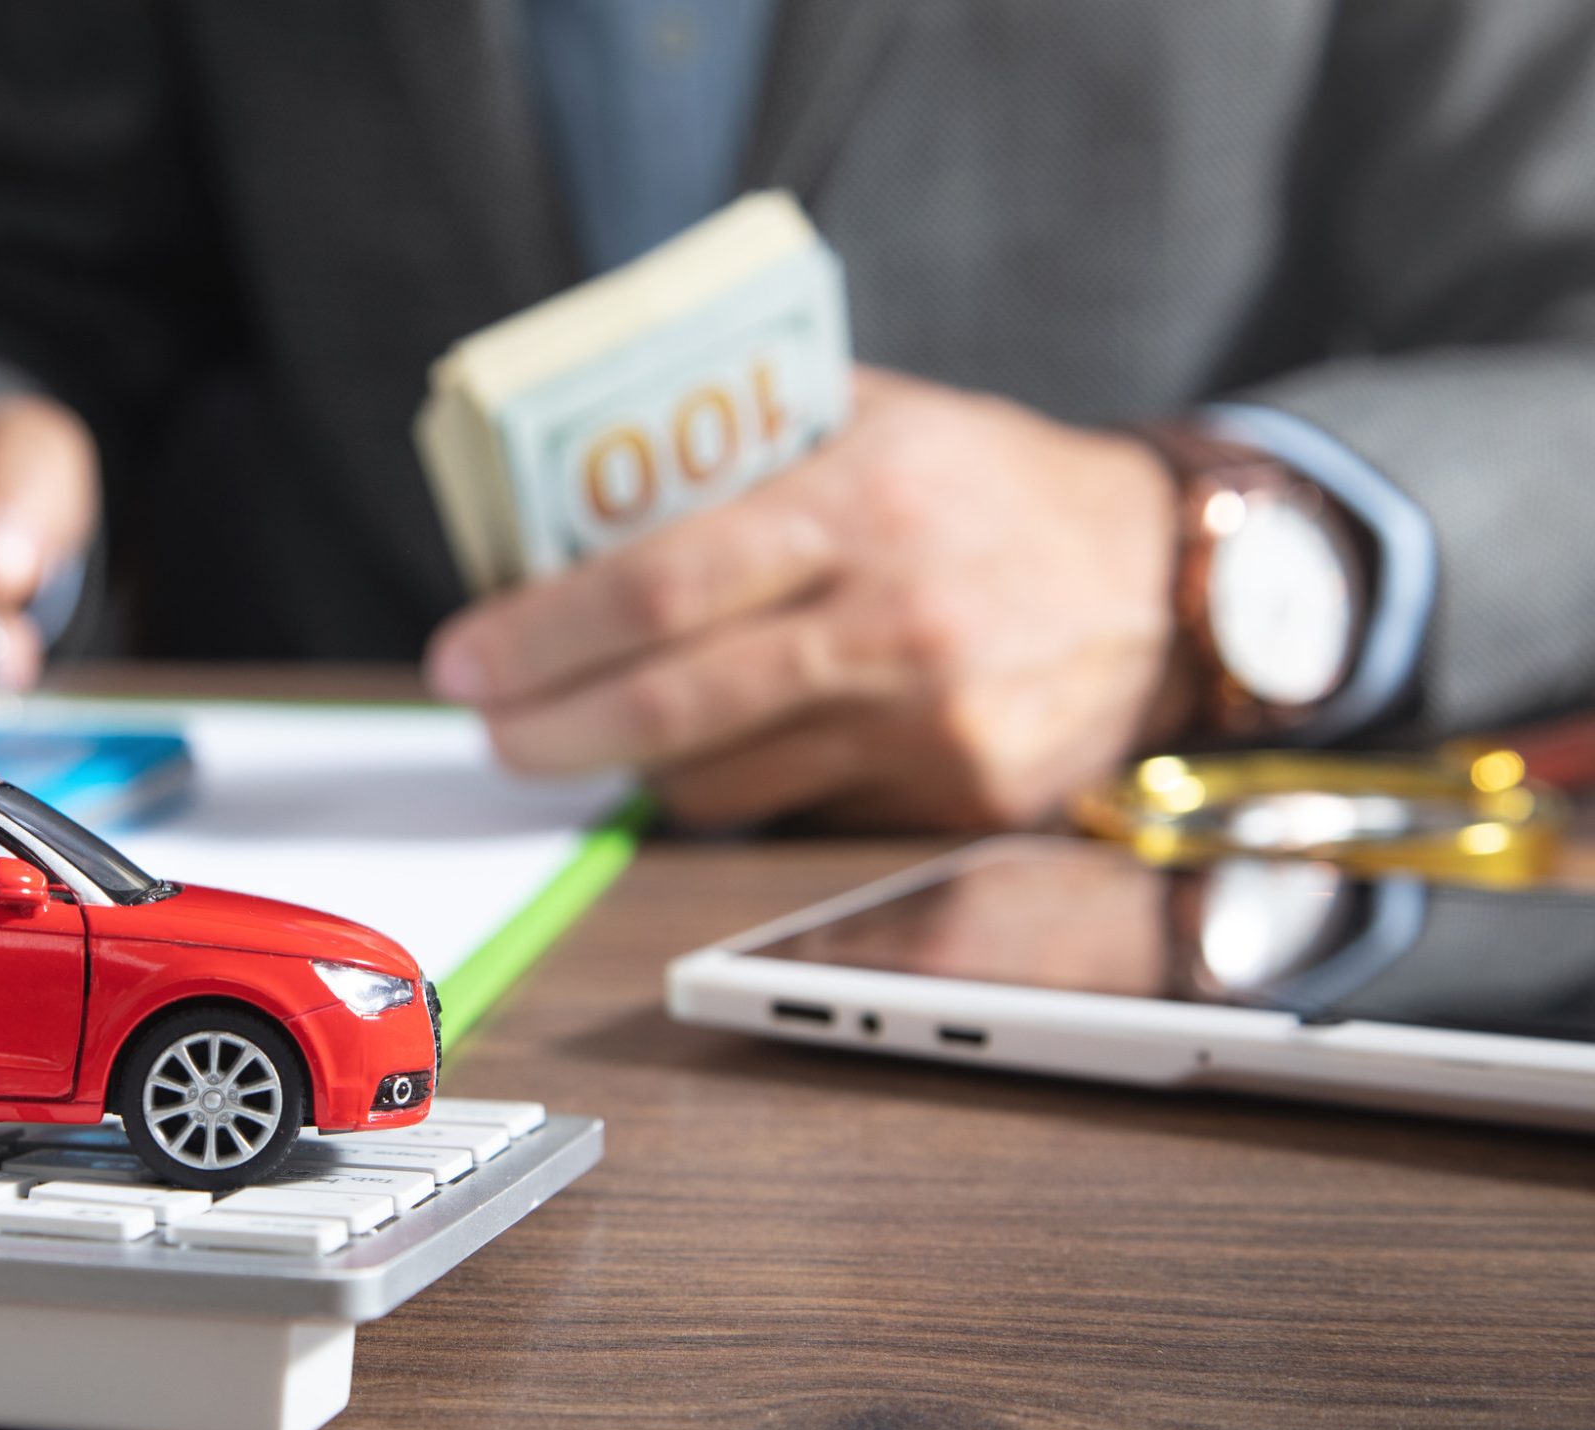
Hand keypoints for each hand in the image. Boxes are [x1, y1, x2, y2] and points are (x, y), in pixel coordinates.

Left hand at [424, 367, 1189, 829]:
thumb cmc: (990, 486)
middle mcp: (894, 620)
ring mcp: (926, 725)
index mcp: (862, 501)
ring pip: (719, 779)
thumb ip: (741, 437)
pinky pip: (792, 811)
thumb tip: (578, 483)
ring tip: (579, 732)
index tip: (464, 655)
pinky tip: (708, 751)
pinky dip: (728, 787)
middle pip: (669, 703)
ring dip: (625, 766)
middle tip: (488, 726)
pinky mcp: (951, 799)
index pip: (658, 583)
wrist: (1168, 583)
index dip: (541, 633)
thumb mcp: (877, 416)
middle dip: (549, 727)